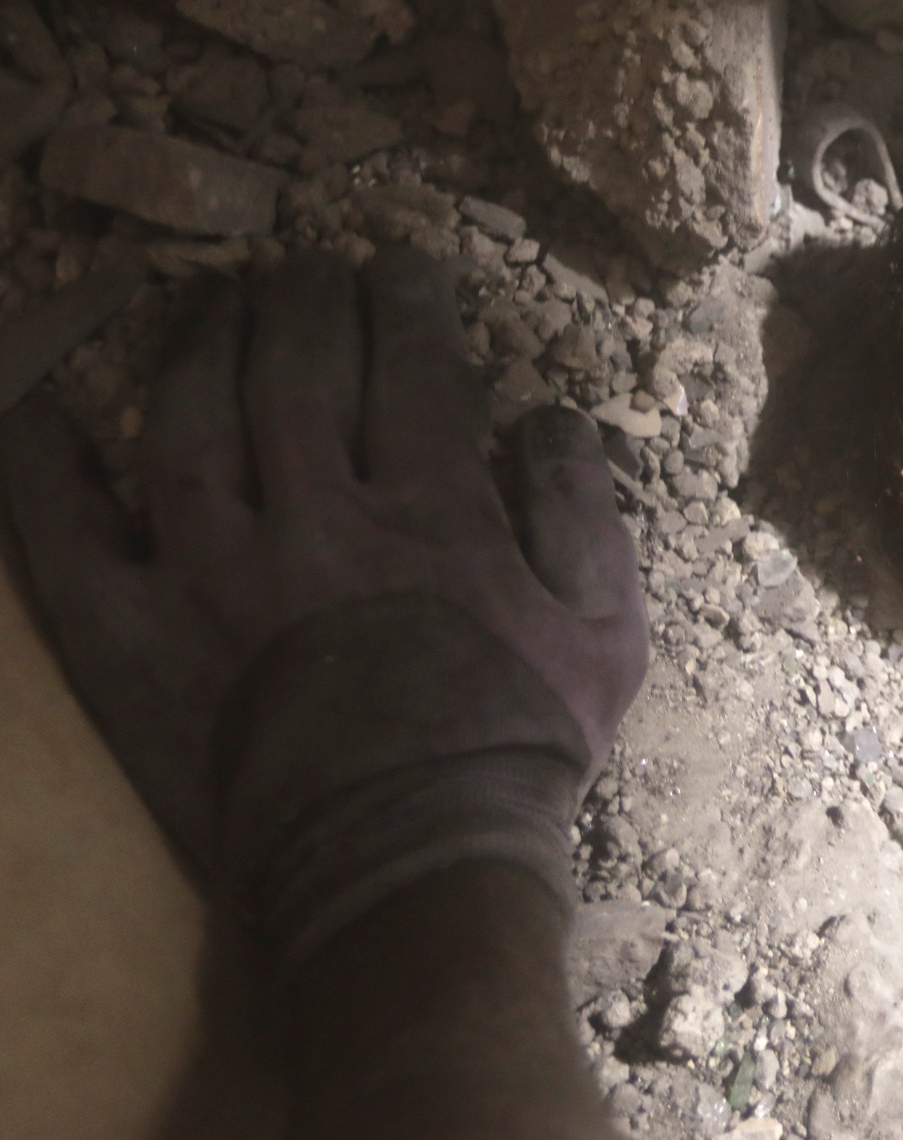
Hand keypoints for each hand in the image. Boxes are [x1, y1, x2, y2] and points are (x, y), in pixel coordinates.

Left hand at [0, 249, 645, 934]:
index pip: (411, 361)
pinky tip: (39, 400)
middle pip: (296, 366)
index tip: (400, 267)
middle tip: (307, 269)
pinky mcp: (131, 636)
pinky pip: (62, 526)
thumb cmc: (519, 751)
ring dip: (201, 342)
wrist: (404, 872)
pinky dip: (43, 456)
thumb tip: (554, 417)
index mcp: (432, 509)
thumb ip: (585, 512)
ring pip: (188, 416)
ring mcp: (211, 573)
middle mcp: (315, 518)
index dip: (405, 297)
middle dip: (305, 298)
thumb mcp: (610, 634)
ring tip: (213, 306)